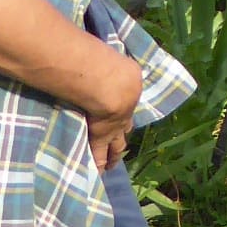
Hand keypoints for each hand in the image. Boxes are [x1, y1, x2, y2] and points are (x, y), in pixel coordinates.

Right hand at [83, 50, 143, 168]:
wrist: (112, 86)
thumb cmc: (113, 68)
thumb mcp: (119, 65)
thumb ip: (110, 62)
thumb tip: (103, 53)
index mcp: (129, 94)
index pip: (127, 108)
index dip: (125, 115)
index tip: (123, 121)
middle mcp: (125, 114)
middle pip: (125, 130)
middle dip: (124, 138)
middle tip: (122, 149)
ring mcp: (113, 129)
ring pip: (116, 146)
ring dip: (114, 155)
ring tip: (112, 164)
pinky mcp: (101, 139)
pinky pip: (99, 155)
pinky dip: (99, 164)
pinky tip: (97, 172)